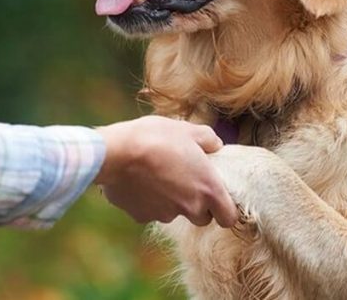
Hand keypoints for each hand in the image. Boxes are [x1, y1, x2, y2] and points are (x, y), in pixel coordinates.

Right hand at [94, 115, 237, 227]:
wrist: (117, 152)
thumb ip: (208, 139)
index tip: (216, 197)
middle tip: (183, 181)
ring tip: (154, 175)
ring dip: (168, 200)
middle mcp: (190, 207)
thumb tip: (215, 145)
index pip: (228, 217)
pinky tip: (136, 180)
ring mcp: (164, 215)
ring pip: (172, 213)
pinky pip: (147, 211)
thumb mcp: (187, 129)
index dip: (224, 209)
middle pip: (201, 217)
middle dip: (195, 204)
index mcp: (208, 189)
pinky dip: (145, 200)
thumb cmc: (156, 138)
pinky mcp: (140, 216)